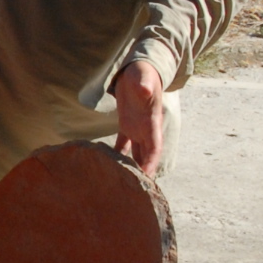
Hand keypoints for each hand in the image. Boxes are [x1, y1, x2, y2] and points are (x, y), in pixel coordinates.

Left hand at [109, 61, 166, 175]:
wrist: (140, 68)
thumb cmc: (143, 72)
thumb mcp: (143, 78)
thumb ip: (144, 85)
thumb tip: (144, 89)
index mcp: (152, 123)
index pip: (154, 150)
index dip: (151, 165)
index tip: (147, 181)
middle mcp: (146, 130)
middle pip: (146, 157)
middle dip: (142, 174)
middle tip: (133, 194)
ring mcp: (137, 128)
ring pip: (136, 153)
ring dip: (130, 167)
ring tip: (122, 184)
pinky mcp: (127, 123)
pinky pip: (124, 143)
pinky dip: (118, 154)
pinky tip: (108, 165)